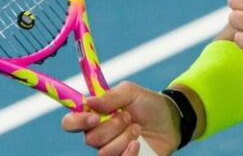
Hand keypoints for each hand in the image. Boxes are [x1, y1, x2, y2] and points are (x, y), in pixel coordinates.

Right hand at [62, 81, 179, 154]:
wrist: (171, 120)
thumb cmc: (148, 104)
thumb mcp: (132, 92)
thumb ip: (110, 96)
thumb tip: (88, 102)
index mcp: (95, 117)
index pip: (70, 123)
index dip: (77, 121)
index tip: (93, 117)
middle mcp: (99, 136)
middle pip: (90, 139)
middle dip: (112, 126)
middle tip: (128, 117)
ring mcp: (111, 151)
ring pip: (104, 152)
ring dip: (124, 138)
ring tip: (137, 129)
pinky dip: (129, 153)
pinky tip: (138, 144)